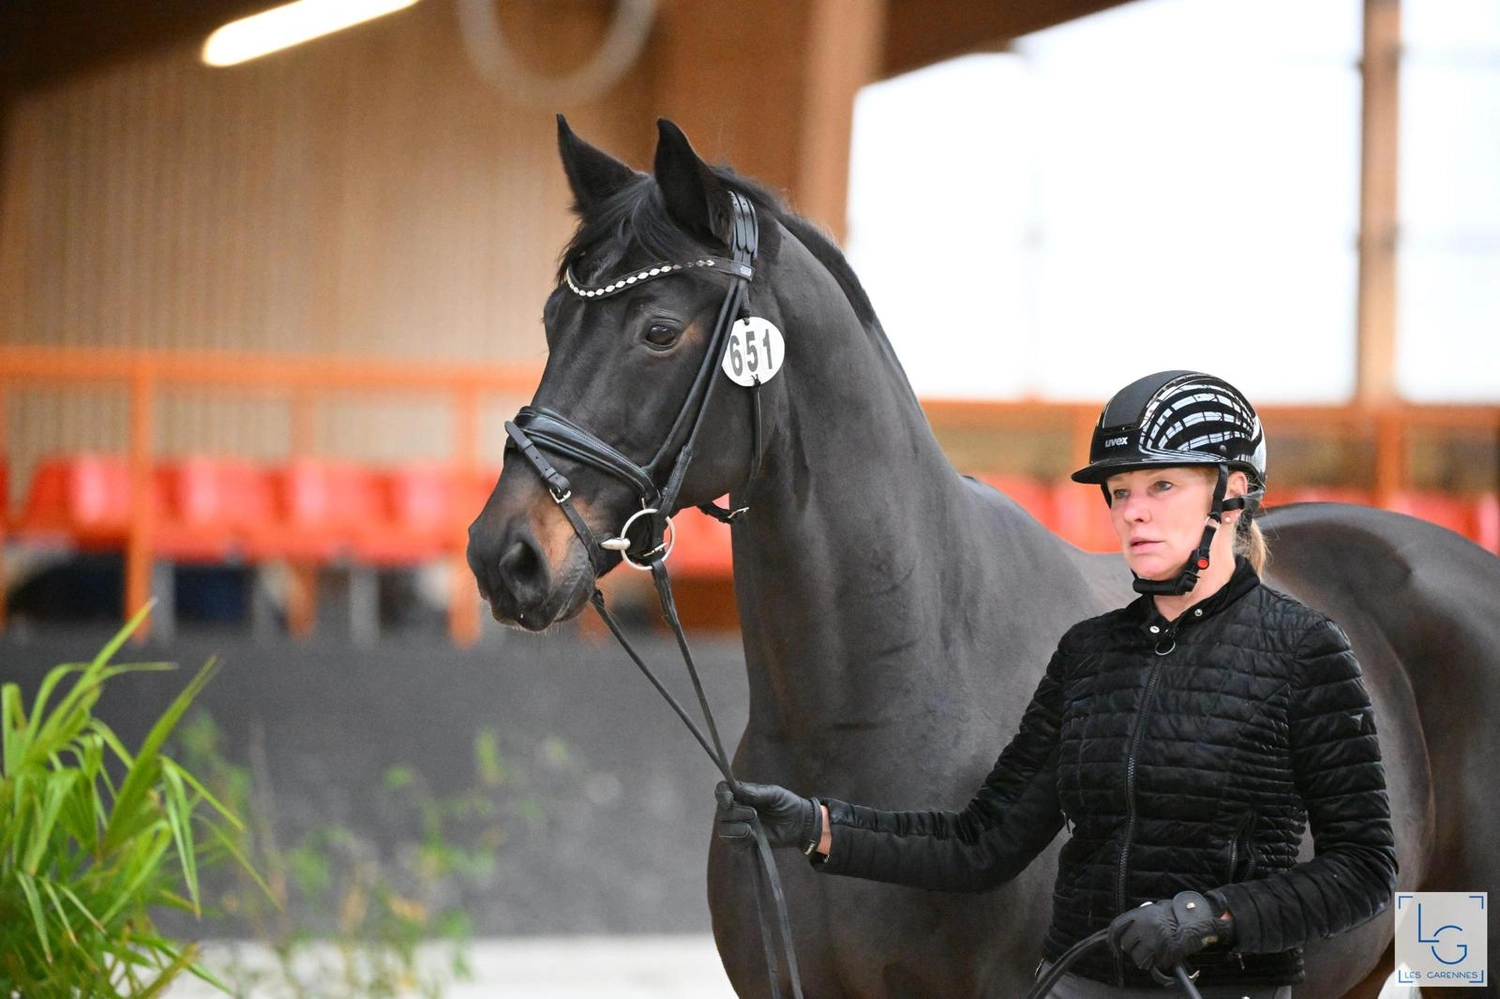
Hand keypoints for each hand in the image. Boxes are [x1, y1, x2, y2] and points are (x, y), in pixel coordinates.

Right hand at [715, 781, 822, 854]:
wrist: (799, 824)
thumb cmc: (786, 804)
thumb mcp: (775, 794)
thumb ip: (758, 792)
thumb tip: (739, 790)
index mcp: (740, 793)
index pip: (722, 790)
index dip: (722, 794)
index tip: (730, 799)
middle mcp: (735, 809)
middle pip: (721, 811)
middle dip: (735, 813)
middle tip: (754, 813)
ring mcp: (738, 826)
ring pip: (723, 829)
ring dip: (735, 829)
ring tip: (751, 829)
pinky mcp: (743, 842)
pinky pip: (733, 844)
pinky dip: (741, 841)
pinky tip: (754, 838)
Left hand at [1108, 891, 1232, 971]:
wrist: (1197, 920)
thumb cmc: (1177, 915)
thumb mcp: (1155, 910)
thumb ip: (1141, 919)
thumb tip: (1128, 932)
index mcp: (1140, 913)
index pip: (1117, 928)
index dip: (1113, 941)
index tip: (1115, 949)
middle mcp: (1145, 926)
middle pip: (1127, 945)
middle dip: (1134, 949)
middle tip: (1145, 948)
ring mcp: (1154, 939)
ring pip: (1138, 958)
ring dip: (1145, 959)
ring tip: (1156, 954)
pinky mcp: (1165, 952)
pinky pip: (1153, 964)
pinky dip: (1157, 965)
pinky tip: (1163, 959)